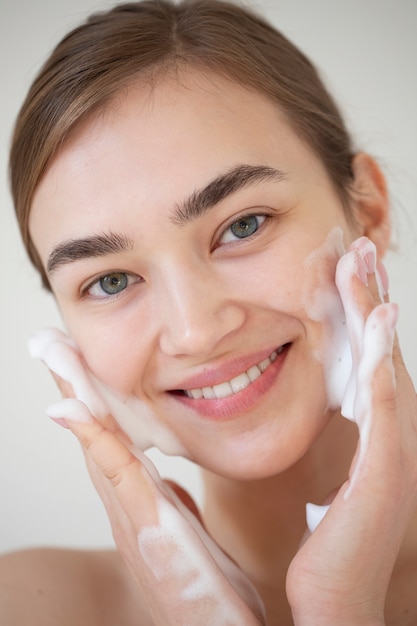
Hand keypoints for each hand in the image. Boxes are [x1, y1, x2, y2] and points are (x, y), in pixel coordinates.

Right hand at [29, 329, 264, 624]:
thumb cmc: (206, 592)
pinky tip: (73, 410)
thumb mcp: (191, 540)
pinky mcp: (147, 531)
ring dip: (75, 397)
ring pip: (98, 444)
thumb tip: (170, 482)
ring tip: (54, 354)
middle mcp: (128, 505)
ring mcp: (131, 518)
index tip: (75, 356)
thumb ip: (175, 508)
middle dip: (72, 383)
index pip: (111, 437)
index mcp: (141, 502)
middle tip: (47, 340)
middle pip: (96, 431)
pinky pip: (118, 476)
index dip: (92, 396)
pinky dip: (93, 441)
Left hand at [286, 237, 416, 624]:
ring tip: (366, 260)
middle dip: (366, 293)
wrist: (340, 595)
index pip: (359, 355)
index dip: (350, 310)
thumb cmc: (327, 540)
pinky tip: (381, 319)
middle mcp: (389, 429)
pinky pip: (386, 399)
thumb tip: (315, 413)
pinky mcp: (386, 465)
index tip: (335, 268)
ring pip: (383, 360)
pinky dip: (383, 357)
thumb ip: (327, 441)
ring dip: (375, 309)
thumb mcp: (324, 476)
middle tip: (355, 243)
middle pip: (375, 346)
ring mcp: (393, 445)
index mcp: (370, 429)